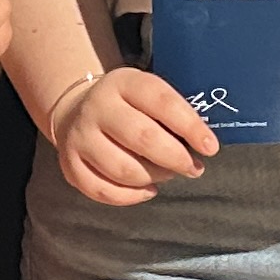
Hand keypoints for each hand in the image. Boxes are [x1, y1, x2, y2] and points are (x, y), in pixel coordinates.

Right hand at [50, 66, 216, 204]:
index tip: (210, 147)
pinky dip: (130, 197)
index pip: (162, 102)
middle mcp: (98, 107)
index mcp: (124, 83)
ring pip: (123, 169)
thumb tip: (203, 145)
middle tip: (193, 168)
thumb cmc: (128, 106)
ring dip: (154, 177)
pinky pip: (102, 190)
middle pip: (143, 138)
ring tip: (168, 174)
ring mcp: (80, 136)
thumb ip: (172, 113)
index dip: (190, 126)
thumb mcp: (147, 94)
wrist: (77, 108)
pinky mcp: (69, 163)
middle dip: (175, 158)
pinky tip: (147, 189)